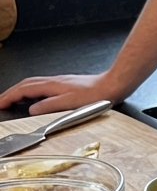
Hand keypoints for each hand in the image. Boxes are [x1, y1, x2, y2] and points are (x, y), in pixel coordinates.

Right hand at [0, 71, 124, 115]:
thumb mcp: (70, 104)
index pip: (22, 90)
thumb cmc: (96, 95)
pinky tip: (33, 96)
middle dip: (9, 93)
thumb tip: (31, 109)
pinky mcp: (65, 84)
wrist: (113, 85)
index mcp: (51, 85)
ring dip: (18, 91)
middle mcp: (53, 81)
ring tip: (10, 99)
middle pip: (24, 85)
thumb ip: (49, 106)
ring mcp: (59, 82)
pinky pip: (40, 86)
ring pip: (32, 84)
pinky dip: (30, 91)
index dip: (8, 97)